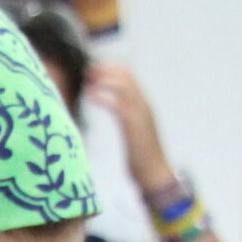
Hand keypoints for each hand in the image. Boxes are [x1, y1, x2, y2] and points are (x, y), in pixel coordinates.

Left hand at [83, 63, 173, 194]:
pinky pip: (117, 104)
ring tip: (87, 80)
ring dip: (103, 80)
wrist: (154, 173)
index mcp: (144, 104)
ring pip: (123, 86)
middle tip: (88, 70)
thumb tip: (117, 108)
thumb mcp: (134, 131)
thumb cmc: (141, 157)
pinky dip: (103, 96)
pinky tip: (90, 95)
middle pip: (126, 76)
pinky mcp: (134, 125)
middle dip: (107, 70)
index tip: (95, 68)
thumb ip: (127, 117)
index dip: (112, 69)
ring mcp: (140, 113)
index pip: (130, 77)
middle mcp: (144, 104)